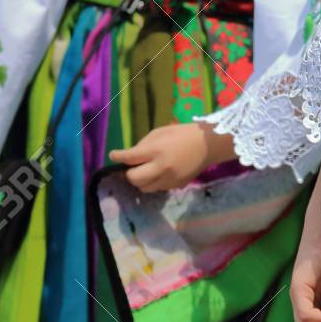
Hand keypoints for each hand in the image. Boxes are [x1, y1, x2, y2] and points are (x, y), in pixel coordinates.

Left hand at [109, 123, 231, 191]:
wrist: (206, 145)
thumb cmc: (181, 134)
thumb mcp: (159, 132)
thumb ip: (143, 145)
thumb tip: (130, 156)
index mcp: (156, 151)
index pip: (130, 158)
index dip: (118, 156)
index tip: (114, 155)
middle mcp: (161, 168)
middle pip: (134, 179)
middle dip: (129, 173)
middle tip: (132, 167)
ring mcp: (169, 179)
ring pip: (144, 188)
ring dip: (141, 180)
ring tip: (145, 171)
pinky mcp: (176, 186)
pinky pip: (157, 188)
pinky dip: (154, 183)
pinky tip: (159, 174)